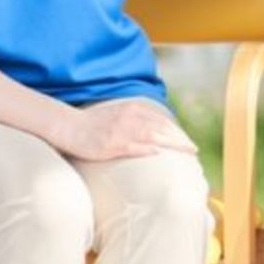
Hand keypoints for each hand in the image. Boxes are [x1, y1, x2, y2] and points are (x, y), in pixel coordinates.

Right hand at [52, 100, 197, 160]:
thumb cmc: (93, 124)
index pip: (161, 121)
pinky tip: (160, 154)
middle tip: (194, 150)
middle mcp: (130, 117)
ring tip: (186, 153)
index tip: (189, 142)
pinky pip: (134, 146)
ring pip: (153, 136)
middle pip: (162, 128)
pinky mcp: (112, 143)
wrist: (69, 126)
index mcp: (132, 109)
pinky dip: (149, 149)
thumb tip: (153, 133)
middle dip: (180, 139)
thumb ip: (136, 120)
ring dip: (171, 144)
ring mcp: (121, 130)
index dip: (177, 132)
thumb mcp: (118, 115)